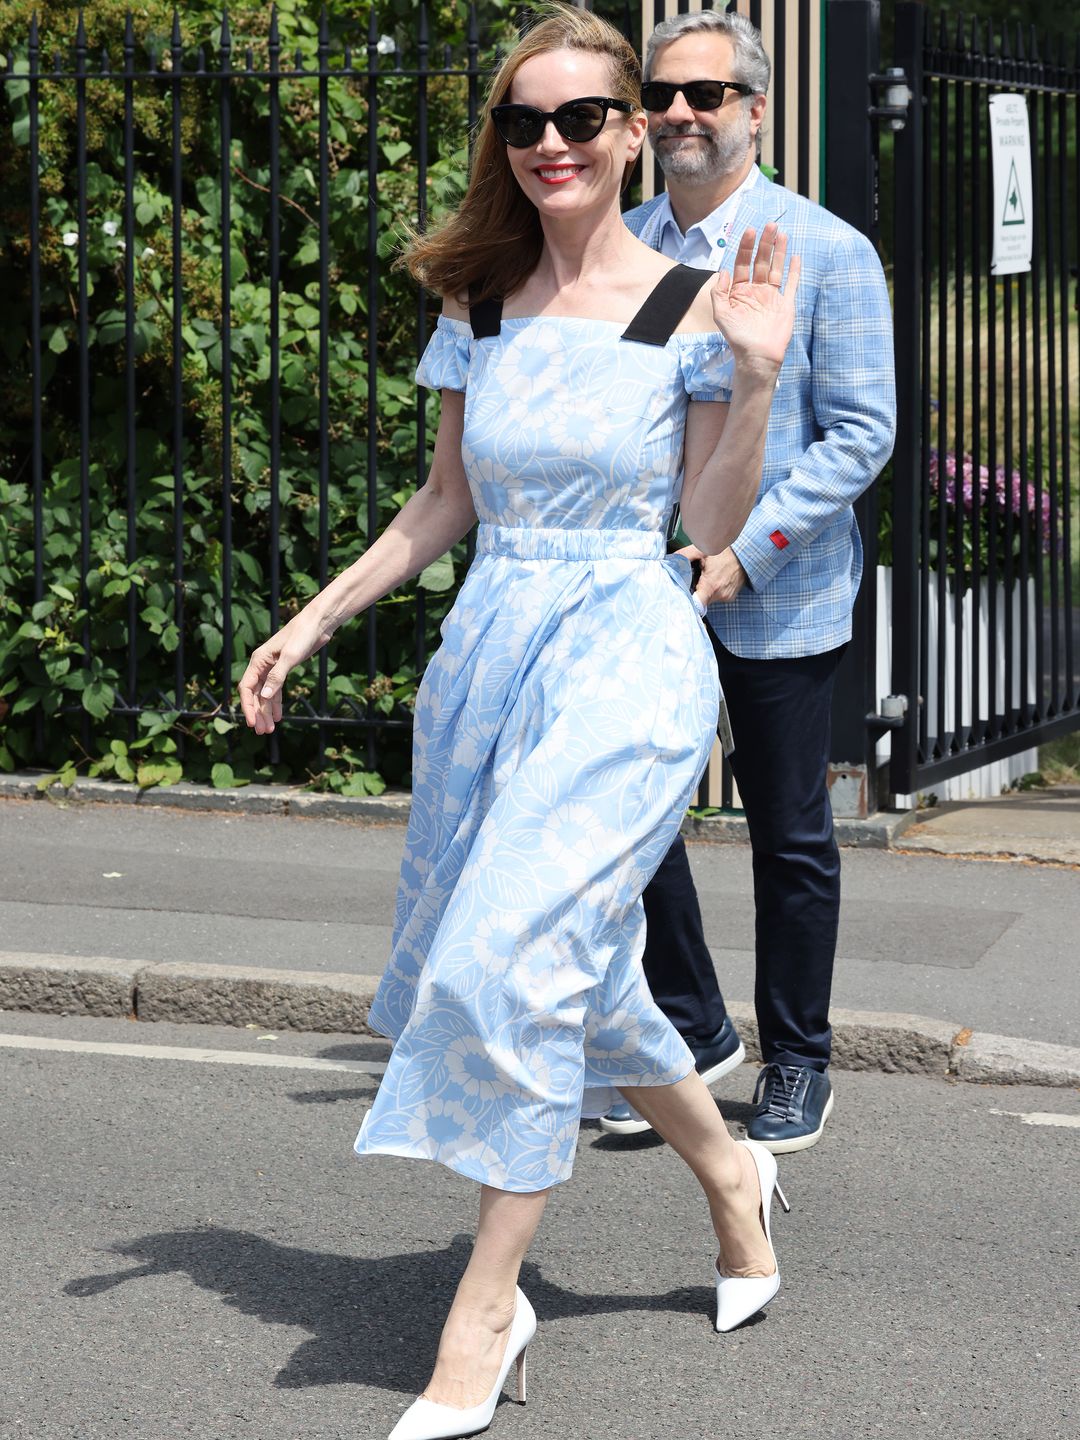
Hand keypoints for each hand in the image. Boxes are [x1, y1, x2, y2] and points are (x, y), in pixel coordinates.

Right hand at [237, 609, 332, 735]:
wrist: (317, 624)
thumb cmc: (302, 636)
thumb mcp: (290, 657)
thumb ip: (277, 677)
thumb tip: (264, 696)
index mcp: (258, 660)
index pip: (246, 688)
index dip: (248, 706)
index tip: (252, 723)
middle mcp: (262, 665)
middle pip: (255, 694)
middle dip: (258, 713)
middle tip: (263, 731)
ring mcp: (272, 667)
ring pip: (265, 694)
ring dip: (266, 711)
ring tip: (270, 729)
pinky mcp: (283, 669)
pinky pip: (275, 689)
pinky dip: (276, 703)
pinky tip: (278, 716)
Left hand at [687, 546, 747, 604]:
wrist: (747, 553)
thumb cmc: (724, 551)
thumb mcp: (702, 550)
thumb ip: (684, 556)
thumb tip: (669, 561)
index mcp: (711, 586)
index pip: (696, 605)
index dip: (687, 601)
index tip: (682, 595)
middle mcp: (719, 595)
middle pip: (700, 601)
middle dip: (695, 591)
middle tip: (694, 578)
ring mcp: (726, 597)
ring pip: (708, 599)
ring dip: (705, 590)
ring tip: (707, 576)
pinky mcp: (731, 597)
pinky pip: (717, 597)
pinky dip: (714, 590)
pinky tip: (715, 578)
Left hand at [710, 223, 800, 369]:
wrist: (757, 357)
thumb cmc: (737, 338)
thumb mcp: (721, 314)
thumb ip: (719, 292)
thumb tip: (723, 270)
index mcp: (740, 291)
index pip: (743, 263)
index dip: (746, 247)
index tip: (750, 231)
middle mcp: (756, 290)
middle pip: (761, 261)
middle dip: (765, 243)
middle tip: (770, 225)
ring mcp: (772, 296)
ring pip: (776, 268)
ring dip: (779, 251)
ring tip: (781, 233)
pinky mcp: (786, 304)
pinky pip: (791, 284)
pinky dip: (794, 270)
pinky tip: (795, 256)